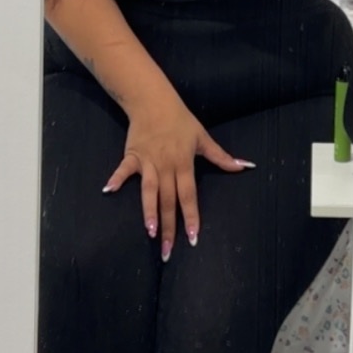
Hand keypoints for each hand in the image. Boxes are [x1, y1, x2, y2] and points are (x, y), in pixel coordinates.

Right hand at [102, 93, 251, 260]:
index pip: (189, 195)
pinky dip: (116, 179)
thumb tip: (244, 166)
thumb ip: (221, 157)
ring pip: (148, 190)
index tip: (193, 237)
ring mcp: (148, 162)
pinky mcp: (132, 155)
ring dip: (148, 210)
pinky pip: (124, 170)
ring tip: (149, 231)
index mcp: (184, 164)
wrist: (154, 102)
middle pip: (169, 200)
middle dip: (169, 226)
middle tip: (168, 251)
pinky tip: (108, 191)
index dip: (191, 216)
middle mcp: (166, 166)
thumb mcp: (203, 138)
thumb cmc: (181, 121)